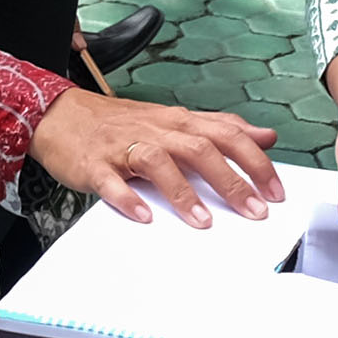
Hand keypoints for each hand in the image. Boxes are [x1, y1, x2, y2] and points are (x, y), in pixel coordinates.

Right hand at [28, 85, 282, 228]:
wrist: (61, 115)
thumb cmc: (122, 122)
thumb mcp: (176, 120)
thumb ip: (221, 128)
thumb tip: (267, 136)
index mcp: (179, 121)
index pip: (227, 135)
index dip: (255, 161)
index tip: (276, 191)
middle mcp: (157, 130)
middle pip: (200, 149)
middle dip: (231, 181)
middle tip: (254, 211)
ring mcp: (125, 146)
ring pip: (159, 162)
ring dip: (183, 192)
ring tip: (203, 222)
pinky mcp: (95, 164)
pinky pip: (112, 181)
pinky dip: (128, 198)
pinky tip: (143, 217)